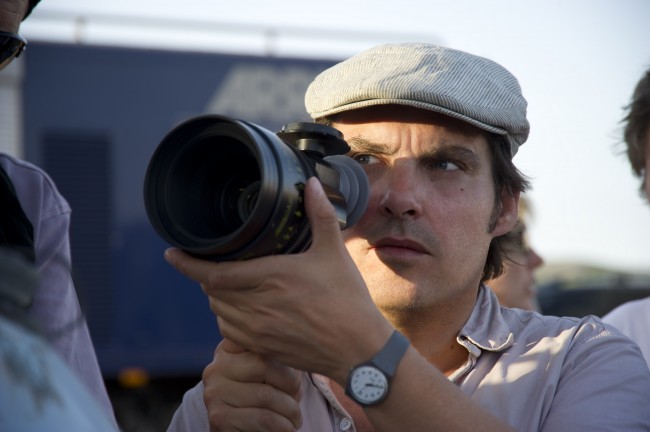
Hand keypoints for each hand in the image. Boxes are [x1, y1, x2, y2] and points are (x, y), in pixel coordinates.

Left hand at [165, 177, 391, 381]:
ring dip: (218, 296)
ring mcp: (257, 331)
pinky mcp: (262, 348)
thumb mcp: (334, 253)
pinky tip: (244, 309)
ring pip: (218, 312)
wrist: (358, 349)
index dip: (187, 264)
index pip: (213, 273)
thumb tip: (310, 184)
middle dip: (207, 276)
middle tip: (214, 263)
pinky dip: (228, 318)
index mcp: (270, 278)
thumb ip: (320, 216)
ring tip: (230, 283)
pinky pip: (230, 332)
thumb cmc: (347, 301)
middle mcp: (257, 306)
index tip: (171, 253)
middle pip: (211, 291)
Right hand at [203, 338, 302, 431]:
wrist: (246, 431)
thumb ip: (275, 353)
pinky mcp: (218, 418)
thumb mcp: (269, 370)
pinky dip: (282, 425)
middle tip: (298, 397)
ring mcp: (214, 393)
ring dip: (290, 409)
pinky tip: (288, 427)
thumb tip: (300, 346)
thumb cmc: (265, 397)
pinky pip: (261, 418)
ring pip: (264, 395)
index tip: (295, 370)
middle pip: (263, 364)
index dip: (283, 355)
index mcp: (228, 349)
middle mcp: (216, 367)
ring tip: (296, 417)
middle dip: (290, 384)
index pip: (259, 340)